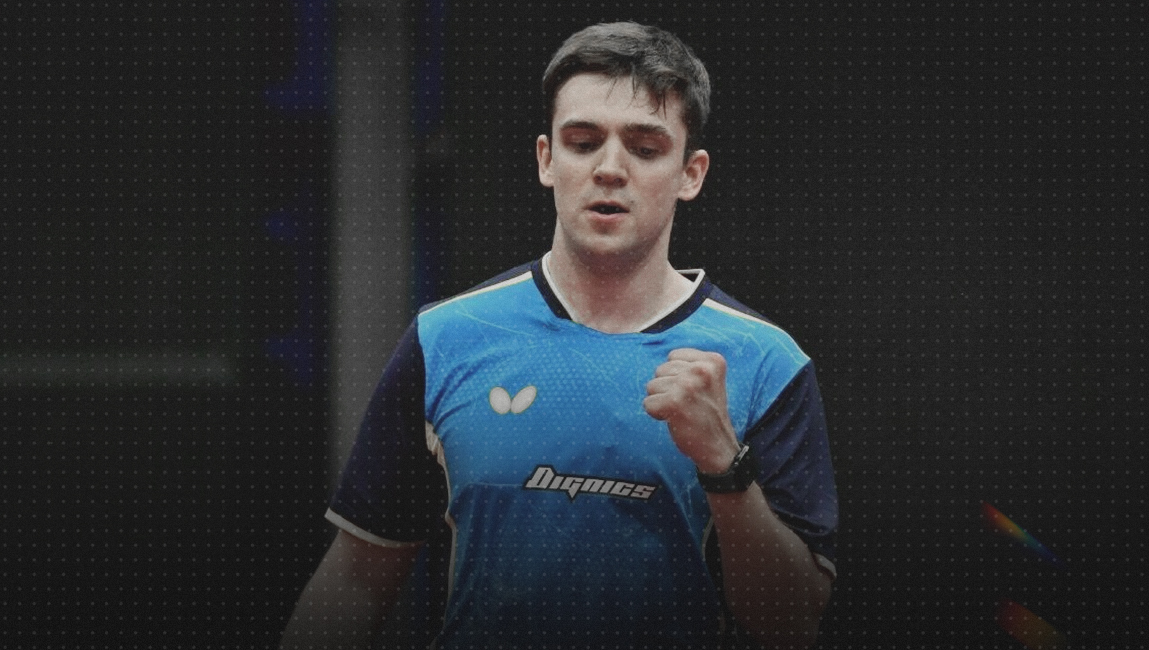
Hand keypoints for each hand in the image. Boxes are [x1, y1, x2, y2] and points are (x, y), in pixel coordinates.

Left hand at [643, 348, 741, 473]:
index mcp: (713, 361)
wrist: (718, 446)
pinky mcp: (674, 402)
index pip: (674, 356)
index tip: (695, 391)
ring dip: (662, 401)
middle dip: (668, 388)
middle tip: (689, 404)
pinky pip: (648, 403)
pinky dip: (657, 414)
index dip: (677, 375)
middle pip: (661, 370)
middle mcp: (701, 369)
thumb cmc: (707, 413)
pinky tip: (675, 419)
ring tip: (683, 411)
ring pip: (652, 386)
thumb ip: (690, 365)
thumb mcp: (709, 380)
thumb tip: (664, 360)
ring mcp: (687, 385)